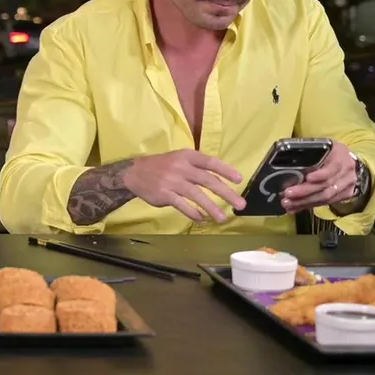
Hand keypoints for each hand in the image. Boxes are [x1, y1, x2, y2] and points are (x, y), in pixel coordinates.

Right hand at [123, 149, 245, 222]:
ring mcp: (172, 181)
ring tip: (223, 218)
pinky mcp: (164, 194)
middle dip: (226, 193)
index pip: (210, 162)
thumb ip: (197, 167)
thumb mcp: (179, 159)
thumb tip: (221, 181)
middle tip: (241, 205)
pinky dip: (193, 213)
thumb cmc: (162, 166)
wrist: (133, 173)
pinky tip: (202, 218)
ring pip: (196, 195)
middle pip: (208, 180)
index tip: (239, 180)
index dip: (226, 170)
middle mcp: (181, 167)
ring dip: (212, 208)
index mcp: (187, 156)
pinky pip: (182, 205)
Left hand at [280, 140, 358, 212]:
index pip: (333, 167)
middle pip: (326, 185)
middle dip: (305, 191)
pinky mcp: (345, 195)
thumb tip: (286, 160)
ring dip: (305, 202)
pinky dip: (309, 205)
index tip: (307, 178)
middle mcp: (347, 171)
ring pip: (326, 197)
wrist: (346, 159)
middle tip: (288, 194)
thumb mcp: (321, 146)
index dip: (320, 174)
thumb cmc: (327, 151)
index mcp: (340, 155)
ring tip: (288, 203)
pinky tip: (295, 208)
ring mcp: (347, 185)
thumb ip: (309, 153)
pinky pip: (326, 203)